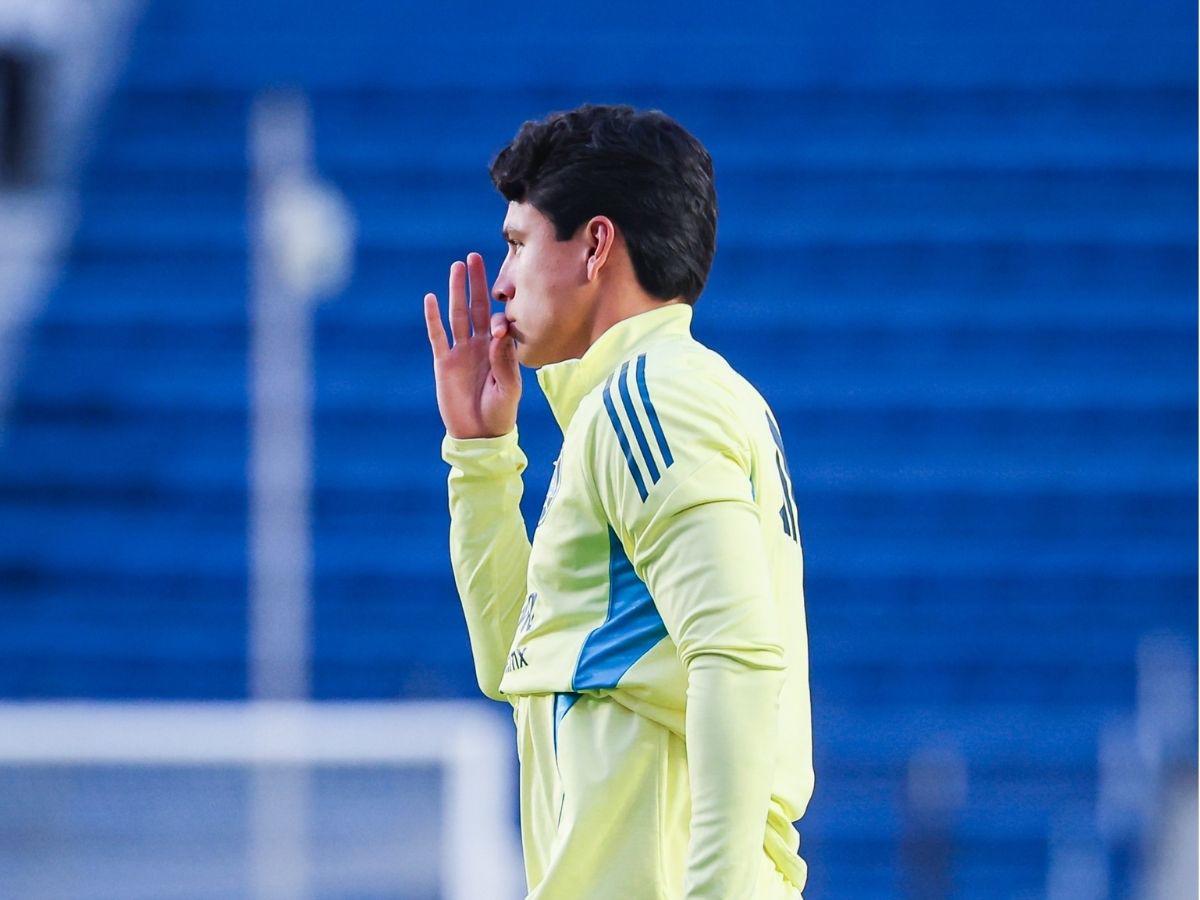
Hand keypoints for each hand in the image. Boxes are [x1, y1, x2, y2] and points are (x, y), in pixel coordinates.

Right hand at [424, 252, 520, 439]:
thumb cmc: (500, 413)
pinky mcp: (443, 362)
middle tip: (474, 256)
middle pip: (478, 307)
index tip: (500, 328)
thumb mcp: (509, 389)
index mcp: (499, 350)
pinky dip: (433, 317)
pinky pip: (437, 335)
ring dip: (457, 291)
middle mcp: (479, 346)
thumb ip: (505, 362)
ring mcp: (460, 352)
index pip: (499, 323)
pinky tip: (430, 297)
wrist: (478, 435)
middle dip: (477, 282)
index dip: (500, 319)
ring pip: (458, 314)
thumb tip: (498, 333)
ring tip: (457, 266)